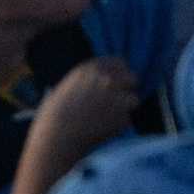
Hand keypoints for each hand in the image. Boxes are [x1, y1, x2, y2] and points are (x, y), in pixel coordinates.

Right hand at [24, 57, 138, 180]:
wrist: (60, 130)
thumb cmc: (61, 107)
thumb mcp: (75, 80)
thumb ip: (95, 74)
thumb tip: (113, 73)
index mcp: (96, 68)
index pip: (121, 63)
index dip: (119, 73)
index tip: (115, 82)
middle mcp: (109, 80)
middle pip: (133, 78)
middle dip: (126, 88)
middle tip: (116, 99)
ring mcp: (118, 98)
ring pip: (134, 99)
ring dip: (125, 107)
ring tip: (107, 115)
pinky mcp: (122, 117)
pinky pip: (127, 118)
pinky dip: (118, 122)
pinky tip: (103, 125)